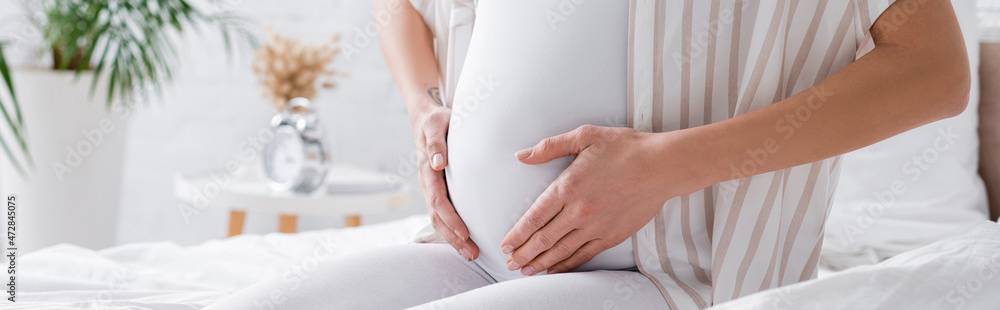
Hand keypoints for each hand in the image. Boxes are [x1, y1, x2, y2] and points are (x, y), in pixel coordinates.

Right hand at [412, 104, 478, 260]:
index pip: (439, 200)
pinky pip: (443, 214)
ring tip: (471, 254)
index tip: (465, 233)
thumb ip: (436, 142)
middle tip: (472, 253)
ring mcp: (432, 189)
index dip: (451, 219)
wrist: (427, 119)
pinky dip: (453, 230)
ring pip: (439, 219)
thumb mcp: (436, 123)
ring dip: (453, 239)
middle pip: (438, 217)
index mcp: (427, 170)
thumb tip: (438, 163)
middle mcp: (428, 183)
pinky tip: (466, 242)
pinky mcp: (439, 190)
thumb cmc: (436, 120)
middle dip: (453, 237)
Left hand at [500, 125, 705, 274]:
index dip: (517, 234)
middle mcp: (579, 211)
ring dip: (541, 263)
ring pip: (562, 251)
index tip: (505, 244)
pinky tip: (555, 269)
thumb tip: (522, 155)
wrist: (662, 165)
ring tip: (526, 271)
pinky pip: (584, 255)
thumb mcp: (584, 136)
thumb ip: (550, 147)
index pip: (534, 217)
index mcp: (568, 187)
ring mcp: (596, 226)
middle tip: (510, 263)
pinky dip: (567, 265)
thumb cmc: (625, 147)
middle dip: (524, 254)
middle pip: (543, 239)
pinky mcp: (612, 235)